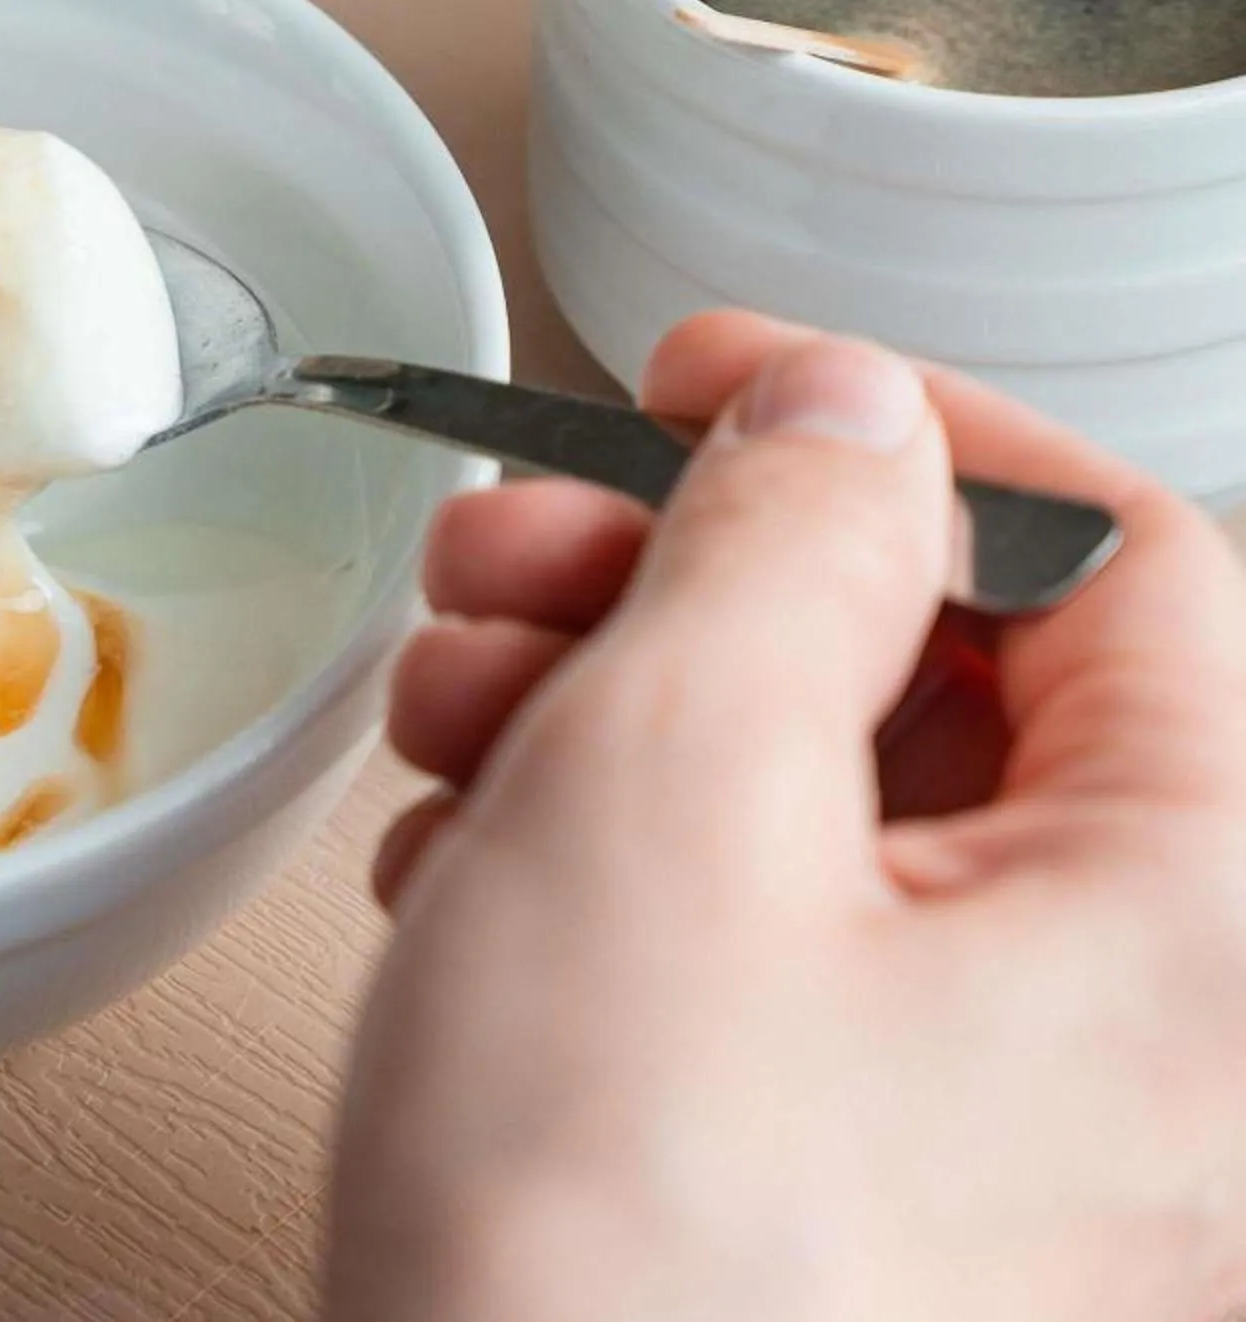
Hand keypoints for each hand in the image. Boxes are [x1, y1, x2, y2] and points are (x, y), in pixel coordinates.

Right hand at [327, 315, 1245, 1321]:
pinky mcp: (896, 1228)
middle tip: (511, 562)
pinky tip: (482, 885)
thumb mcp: (666, 791)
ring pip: (856, 833)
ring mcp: (1042, 1163)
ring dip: (631, 727)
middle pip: (967, 694)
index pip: (1128, 560)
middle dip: (700, 589)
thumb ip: (775, 548)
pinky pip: (806, 981)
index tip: (696, 385)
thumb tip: (840, 415)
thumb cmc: (620, 1263)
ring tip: (449, 733)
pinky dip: (635, 887)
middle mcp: (1174, 1057)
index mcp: (1206, 933)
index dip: (888, 428)